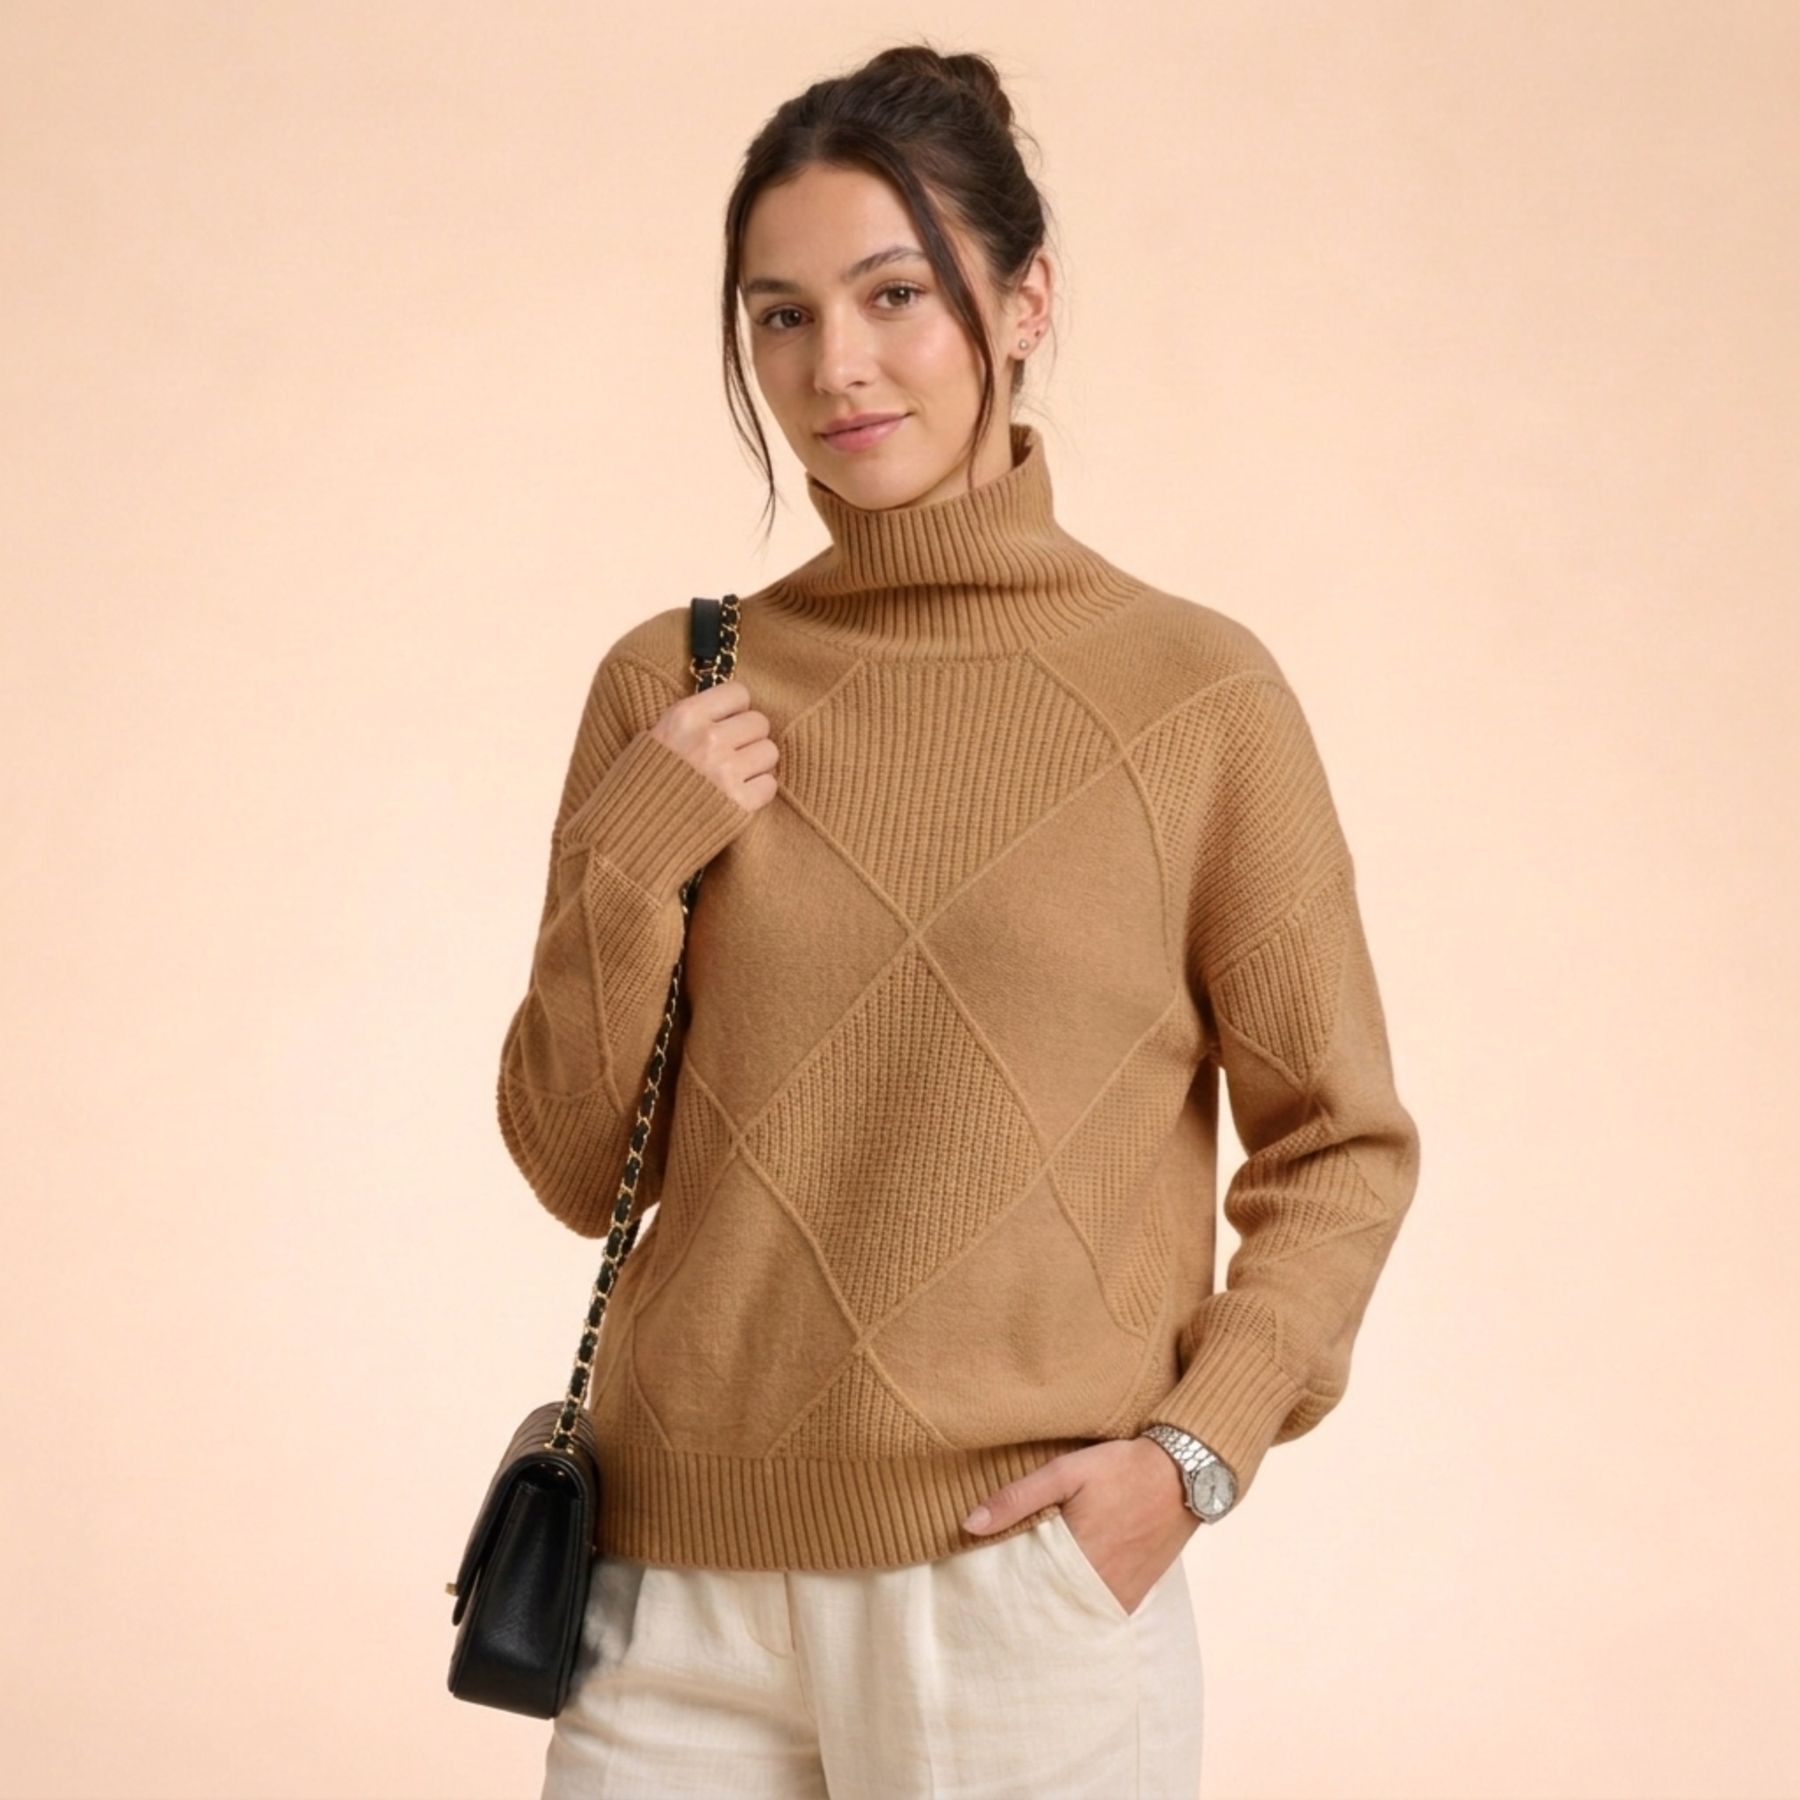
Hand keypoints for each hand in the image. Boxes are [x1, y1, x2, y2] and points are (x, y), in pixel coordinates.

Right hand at [648, 680, 778, 812]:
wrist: (628, 834)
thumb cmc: (639, 786)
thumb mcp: (654, 738)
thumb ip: (691, 722)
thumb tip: (728, 713)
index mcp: (685, 716)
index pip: (739, 693)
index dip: (736, 710)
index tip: (727, 724)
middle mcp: (708, 739)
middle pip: (759, 722)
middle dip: (748, 738)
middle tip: (731, 755)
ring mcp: (725, 771)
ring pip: (769, 752)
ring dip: (756, 765)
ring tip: (733, 777)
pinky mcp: (738, 803)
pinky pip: (769, 785)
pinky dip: (757, 793)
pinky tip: (736, 797)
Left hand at [963, 1438, 1197, 1614]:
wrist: (1184, 1475)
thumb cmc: (1122, 1468)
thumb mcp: (1066, 1471)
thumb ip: (1017, 1498)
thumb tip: (969, 1525)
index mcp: (1075, 1558)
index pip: (1023, 1594)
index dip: (998, 1599)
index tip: (976, 1601)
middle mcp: (1098, 1587)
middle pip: (1046, 1613)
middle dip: (1019, 1614)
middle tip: (989, 1614)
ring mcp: (1120, 1596)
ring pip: (1071, 1619)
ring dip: (1048, 1616)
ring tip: (1020, 1611)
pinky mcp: (1134, 1596)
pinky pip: (1097, 1615)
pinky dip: (1076, 1613)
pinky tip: (1058, 1604)